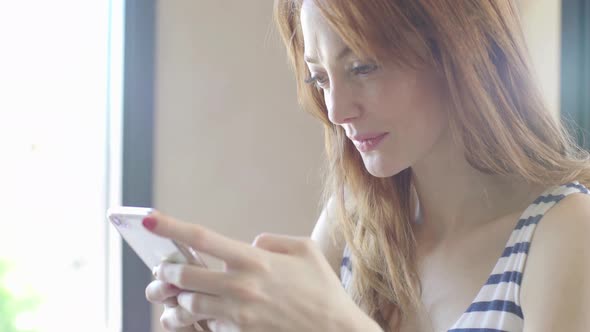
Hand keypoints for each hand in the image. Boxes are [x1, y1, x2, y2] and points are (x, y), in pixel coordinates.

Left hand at [143, 210, 379, 331]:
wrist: (335, 331)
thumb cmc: (323, 289)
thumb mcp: (305, 250)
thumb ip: (272, 241)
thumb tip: (250, 243)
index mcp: (254, 260)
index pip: (202, 237)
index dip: (170, 226)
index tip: (148, 220)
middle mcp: (241, 286)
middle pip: (184, 274)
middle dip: (167, 270)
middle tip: (162, 268)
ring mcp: (238, 314)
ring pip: (188, 305)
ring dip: (175, 298)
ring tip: (172, 294)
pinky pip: (205, 326)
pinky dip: (195, 319)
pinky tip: (195, 314)